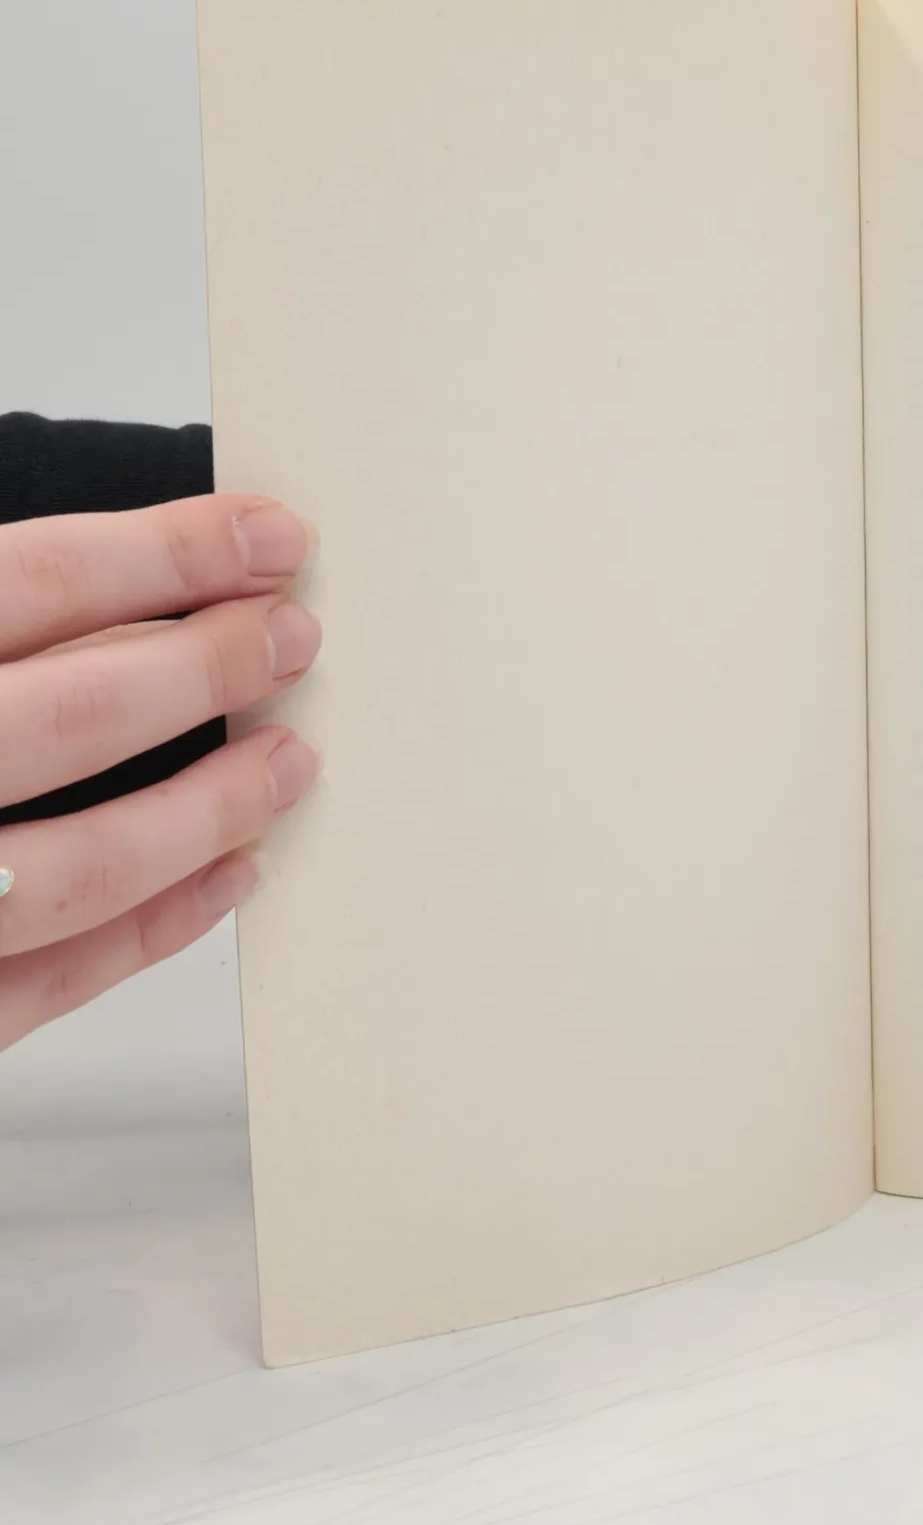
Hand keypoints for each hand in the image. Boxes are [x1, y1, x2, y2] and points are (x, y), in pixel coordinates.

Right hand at [0, 497, 321, 1049]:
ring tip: (289, 761)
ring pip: (70, 871)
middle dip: (205, 669)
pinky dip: (150, 935)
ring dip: (205, 812)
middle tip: (294, 634)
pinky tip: (227, 879)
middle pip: (64, 719)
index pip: (23, 587)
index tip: (266, 534)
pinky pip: (37, 990)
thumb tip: (98, 582)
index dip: (161, 554)